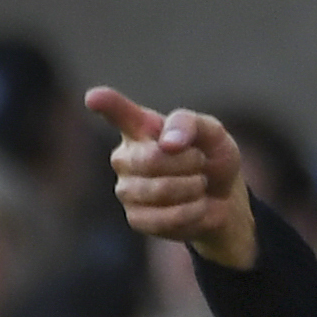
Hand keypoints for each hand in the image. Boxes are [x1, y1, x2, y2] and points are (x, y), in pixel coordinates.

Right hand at [86, 89, 259, 269]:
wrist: (222, 199)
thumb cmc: (211, 158)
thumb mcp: (211, 132)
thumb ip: (190, 125)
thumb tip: (167, 144)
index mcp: (138, 127)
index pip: (116, 111)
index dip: (105, 103)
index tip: (93, 98)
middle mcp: (125, 157)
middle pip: (152, 159)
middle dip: (189, 163)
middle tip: (200, 162)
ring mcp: (126, 189)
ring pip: (160, 190)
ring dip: (192, 188)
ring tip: (198, 184)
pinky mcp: (136, 218)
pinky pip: (163, 218)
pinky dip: (190, 213)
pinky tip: (196, 206)